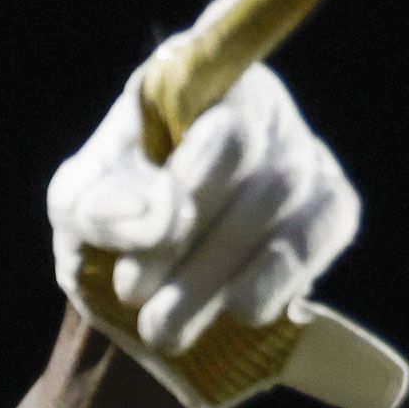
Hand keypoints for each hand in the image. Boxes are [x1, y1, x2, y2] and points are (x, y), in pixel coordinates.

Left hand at [49, 53, 357, 360]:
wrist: (148, 275)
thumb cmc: (107, 214)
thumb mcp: (76, 205)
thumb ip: (99, 204)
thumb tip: (161, 218)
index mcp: (192, 80)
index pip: (212, 100)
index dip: (193, 166)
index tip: (159, 220)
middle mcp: (259, 106)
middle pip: (244, 158)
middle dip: (185, 239)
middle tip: (132, 296)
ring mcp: (302, 154)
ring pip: (278, 208)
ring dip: (215, 277)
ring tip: (161, 328)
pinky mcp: (332, 208)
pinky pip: (315, 241)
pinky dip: (271, 282)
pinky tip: (234, 312)